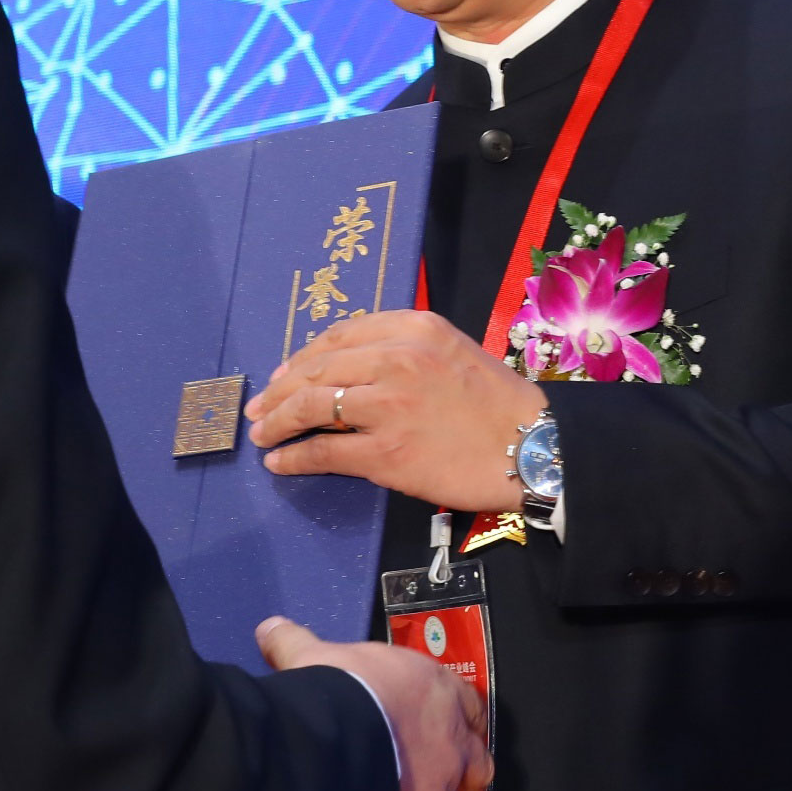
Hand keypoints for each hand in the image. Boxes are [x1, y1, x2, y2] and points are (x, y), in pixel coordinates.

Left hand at [247, 308, 539, 511]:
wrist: (531, 446)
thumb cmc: (496, 403)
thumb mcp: (452, 350)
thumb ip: (403, 349)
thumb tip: (349, 368)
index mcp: (413, 328)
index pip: (339, 336)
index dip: (303, 357)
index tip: (285, 374)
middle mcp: (396, 359)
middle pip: (317, 369)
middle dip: (280, 391)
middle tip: (260, 408)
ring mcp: (388, 406)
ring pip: (312, 407)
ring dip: (277, 422)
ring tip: (262, 433)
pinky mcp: (385, 452)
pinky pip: (324, 452)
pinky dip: (295, 458)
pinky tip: (281, 463)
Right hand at [256, 613, 490, 790]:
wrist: (332, 747)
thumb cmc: (336, 693)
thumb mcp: (313, 657)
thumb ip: (296, 643)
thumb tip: (270, 629)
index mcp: (437, 691)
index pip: (468, 705)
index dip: (458, 718)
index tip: (448, 725)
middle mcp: (453, 740)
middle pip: (476, 760)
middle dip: (460, 769)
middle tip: (434, 774)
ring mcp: (444, 788)